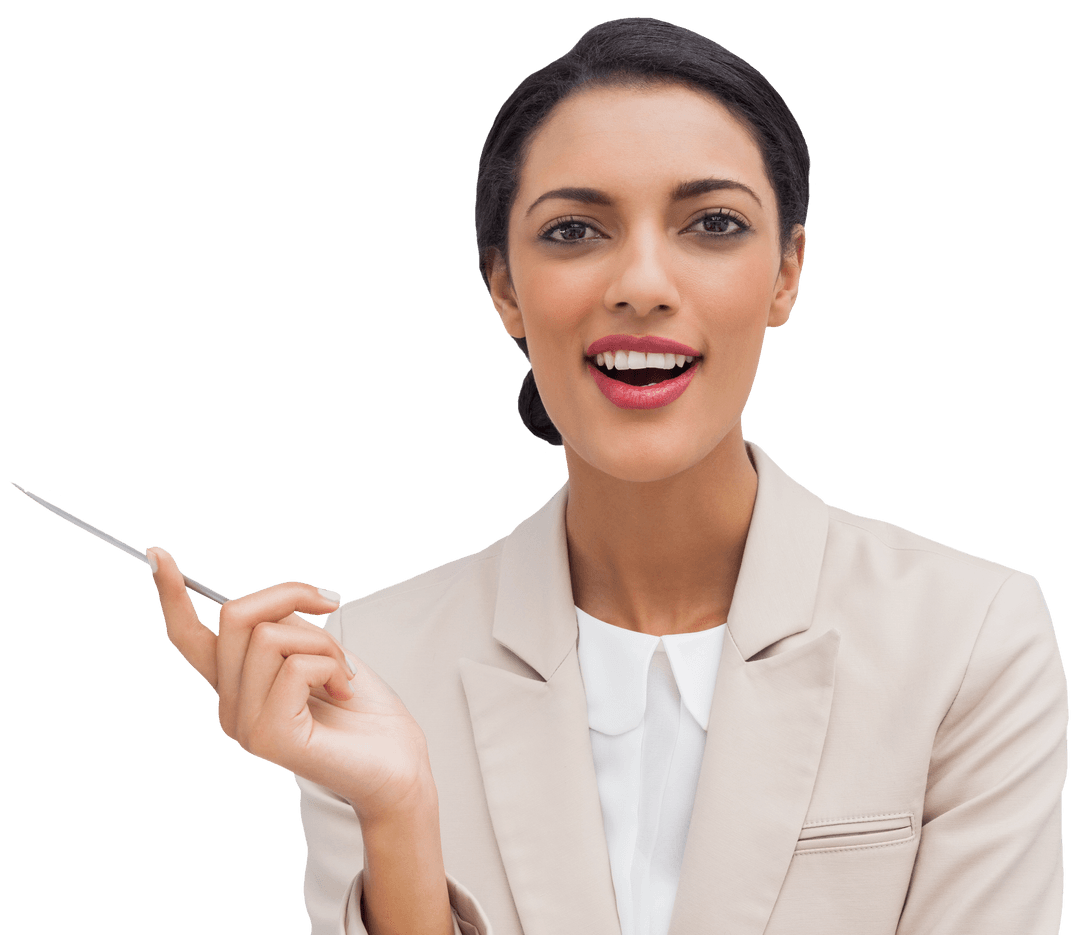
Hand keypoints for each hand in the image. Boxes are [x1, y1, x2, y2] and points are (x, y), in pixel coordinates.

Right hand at [147, 547, 433, 821]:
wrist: (398, 766)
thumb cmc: (363, 710)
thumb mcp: (318, 652)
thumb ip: (284, 629)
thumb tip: (270, 604)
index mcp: (237, 685)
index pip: (189, 638)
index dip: (172, 595)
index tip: (158, 554)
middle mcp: (230, 706)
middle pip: (235, 616)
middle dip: (291, 595)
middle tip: (332, 605)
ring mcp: (245, 725)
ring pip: (270, 636)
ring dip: (324, 641)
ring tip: (343, 673)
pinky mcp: (269, 737)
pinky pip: (294, 667)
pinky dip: (330, 666)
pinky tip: (343, 693)